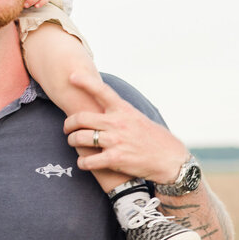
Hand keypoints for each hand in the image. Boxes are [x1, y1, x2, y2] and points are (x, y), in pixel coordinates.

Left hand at [61, 73, 188, 183]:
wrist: (171, 160)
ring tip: (73, 143)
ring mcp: (115, 140)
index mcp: (124, 110)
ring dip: (72, 141)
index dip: (84, 82)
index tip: (71, 76)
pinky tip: (83, 163)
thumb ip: (120, 113)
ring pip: (80, 138)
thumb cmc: (154, 138)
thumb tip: (105, 105)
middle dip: (69, 124)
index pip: (101, 91)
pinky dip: (82, 162)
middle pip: (81, 118)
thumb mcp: (138, 118)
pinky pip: (88, 160)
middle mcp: (117, 123)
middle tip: (67, 129)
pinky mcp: (115, 158)